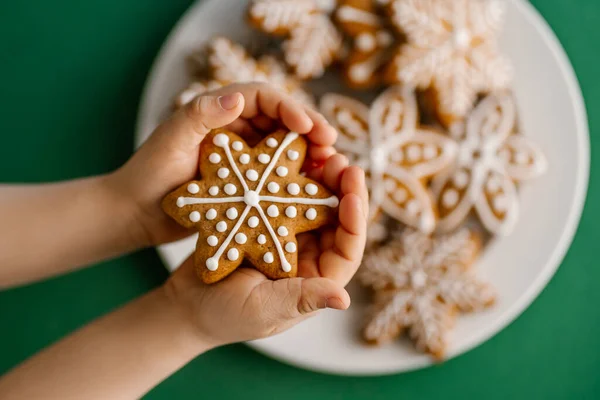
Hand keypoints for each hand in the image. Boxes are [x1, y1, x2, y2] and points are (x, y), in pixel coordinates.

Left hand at [109, 82, 337, 246]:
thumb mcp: (170, 141)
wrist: (136, 214)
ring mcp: (242, 155)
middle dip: (309, 129)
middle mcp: (234, 128)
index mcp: (218, 111)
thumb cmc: (147, 175)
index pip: (263, 97)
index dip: (290, 107)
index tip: (309, 126)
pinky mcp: (246, 181)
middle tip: (331, 146)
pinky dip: (297, 177)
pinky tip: (314, 188)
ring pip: (284, 147)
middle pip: (281, 121)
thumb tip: (238, 98)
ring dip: (308, 153)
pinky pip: (277, 174)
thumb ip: (200, 115)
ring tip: (330, 167)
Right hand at [162, 155, 368, 346]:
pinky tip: (291, 157)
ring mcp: (287, 237)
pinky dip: (291, 178)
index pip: (347, 251)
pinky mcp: (267, 223)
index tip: (353, 194)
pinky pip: (285, 197)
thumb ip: (300, 299)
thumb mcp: (263, 309)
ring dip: (320, 179)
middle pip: (336, 221)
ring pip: (314, 204)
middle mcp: (307, 257)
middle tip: (341, 162)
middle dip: (343, 191)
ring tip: (322, 154)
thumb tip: (344, 299)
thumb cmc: (224, 316)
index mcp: (315, 280)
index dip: (355, 223)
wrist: (186, 304)